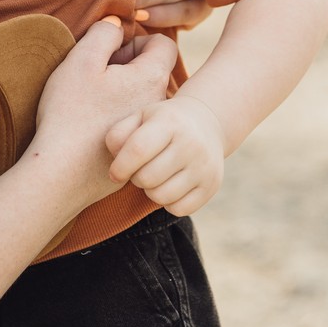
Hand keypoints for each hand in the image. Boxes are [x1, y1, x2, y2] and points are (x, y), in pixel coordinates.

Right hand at [34, 18, 176, 207]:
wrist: (61, 173)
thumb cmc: (70, 113)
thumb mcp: (82, 59)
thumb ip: (104, 33)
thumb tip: (117, 26)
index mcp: (151, 78)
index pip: (164, 44)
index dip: (137, 40)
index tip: (111, 53)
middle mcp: (158, 105)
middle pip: (152, 71)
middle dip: (126, 66)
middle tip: (96, 77)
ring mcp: (148, 132)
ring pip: (140, 99)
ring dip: (119, 93)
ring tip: (90, 102)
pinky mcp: (136, 154)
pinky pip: (132, 124)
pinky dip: (115, 118)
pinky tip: (90, 127)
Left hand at [105, 93, 225, 216]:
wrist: (207, 123)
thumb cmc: (163, 124)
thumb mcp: (140, 117)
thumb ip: (118, 136)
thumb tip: (115, 170)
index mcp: (170, 122)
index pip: (137, 150)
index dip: (120, 167)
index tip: (115, 173)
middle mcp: (191, 143)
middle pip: (147, 178)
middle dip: (136, 178)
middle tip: (142, 169)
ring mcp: (204, 166)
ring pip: (161, 197)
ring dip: (151, 191)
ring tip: (156, 176)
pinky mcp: (212, 185)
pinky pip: (179, 209)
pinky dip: (169, 202)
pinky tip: (171, 185)